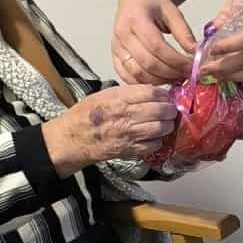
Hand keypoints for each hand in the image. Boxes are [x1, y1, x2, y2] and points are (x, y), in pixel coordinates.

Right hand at [42, 83, 177, 173]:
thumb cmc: (86, 114)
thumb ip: (128, 92)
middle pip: (160, 110)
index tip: (165, 96)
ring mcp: (128, 135)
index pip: (151, 93)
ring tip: (164, 123)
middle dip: (169, 110)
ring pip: (160, 128)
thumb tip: (152, 92)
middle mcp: (125, 116)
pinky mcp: (129, 150)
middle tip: (170, 110)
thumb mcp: (104, 94)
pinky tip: (154, 137)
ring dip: (167, 126)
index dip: (163, 94)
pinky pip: (154, 145)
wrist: (73, 138)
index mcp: (118, 99)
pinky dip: (158, 141)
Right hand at [112, 0, 194, 84]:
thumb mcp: (172, 11)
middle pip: (147, 63)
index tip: (192, 67)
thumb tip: (195, 53)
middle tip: (186, 76)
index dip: (176, 61)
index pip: (157, 46)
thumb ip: (183, 32)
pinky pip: (128, 77)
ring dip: (159, 81)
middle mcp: (122, 34)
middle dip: (170, 73)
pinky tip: (161, 81)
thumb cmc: (152, 3)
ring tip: (176, 79)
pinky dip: (145, 84)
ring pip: (137, 74)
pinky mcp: (114, 57)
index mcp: (136, 19)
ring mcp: (116, 47)